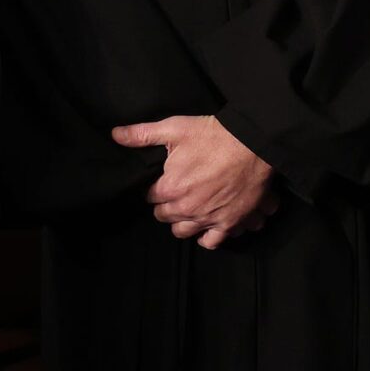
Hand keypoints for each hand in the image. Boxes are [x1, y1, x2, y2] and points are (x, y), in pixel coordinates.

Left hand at [116, 115, 275, 249]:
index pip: (150, 198)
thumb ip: (142, 134)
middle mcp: (187, 208)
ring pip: (184, 232)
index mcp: (170, 188)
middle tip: (175, 192)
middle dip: (166, 206)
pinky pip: (213, 242)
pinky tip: (207, 227)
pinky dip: (208, 237)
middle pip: (165, 216)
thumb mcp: (174, 128)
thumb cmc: (213, 135)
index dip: (154, 189)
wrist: (253, 144)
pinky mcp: (230, 222)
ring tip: (188, 210)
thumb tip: (116, 135)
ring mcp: (209, 218)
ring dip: (183, 222)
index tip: (161, 182)